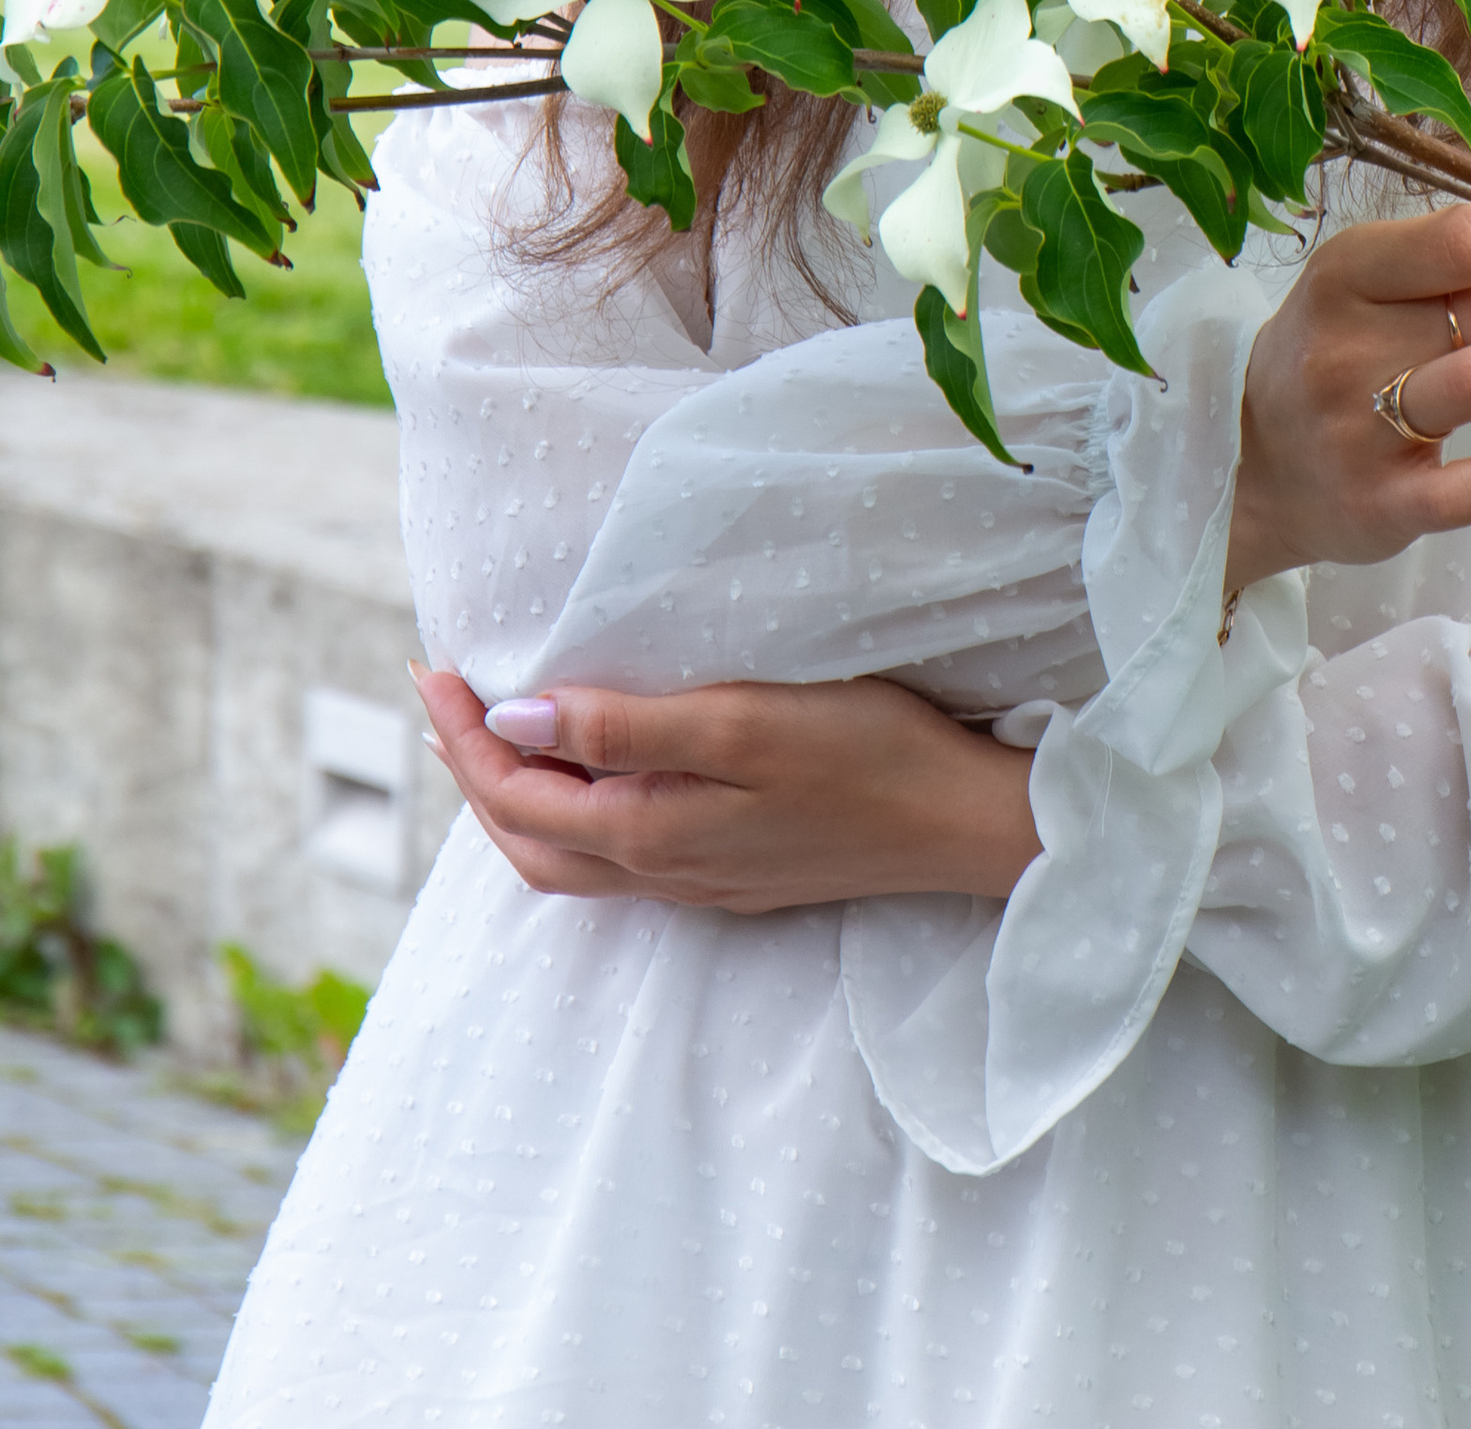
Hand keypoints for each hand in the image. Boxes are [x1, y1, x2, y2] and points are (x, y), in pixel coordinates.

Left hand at [409, 664, 1040, 912]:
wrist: (959, 823)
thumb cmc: (863, 753)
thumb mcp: (740, 720)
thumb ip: (623, 728)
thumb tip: (516, 720)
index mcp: (649, 834)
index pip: (517, 795)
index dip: (464, 736)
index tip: (432, 668)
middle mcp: (661, 873)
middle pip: (527, 842)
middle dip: (472, 774)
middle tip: (445, 702)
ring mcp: (699, 882)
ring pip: (568, 860)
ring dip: (517, 802)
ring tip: (496, 740)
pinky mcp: (733, 876)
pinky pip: (615, 859)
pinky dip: (572, 816)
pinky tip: (592, 780)